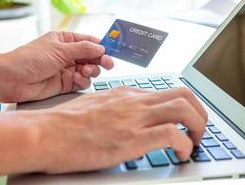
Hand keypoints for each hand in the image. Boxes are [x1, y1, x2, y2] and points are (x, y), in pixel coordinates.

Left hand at [6, 31, 113, 101]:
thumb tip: (101, 47)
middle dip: (100, 59)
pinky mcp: (66, 83)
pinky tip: (76, 78)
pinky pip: (82, 81)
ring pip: (89, 70)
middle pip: (91, 56)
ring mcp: (67, 69)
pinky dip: (82, 80)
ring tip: (85, 70)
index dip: (101, 45)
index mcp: (64, 40)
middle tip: (108, 64)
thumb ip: (83, 49)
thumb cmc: (32, 59)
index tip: (112, 50)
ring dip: (91, 70)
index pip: (88, 41)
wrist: (14, 79)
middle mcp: (67, 55)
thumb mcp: (60, 49)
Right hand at [32, 87, 207, 173]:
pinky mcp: (131, 138)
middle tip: (196, 129)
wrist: (46, 132)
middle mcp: (133, 101)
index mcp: (124, 94)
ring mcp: (133, 118)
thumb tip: (124, 119)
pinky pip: (172, 135)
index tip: (182, 121)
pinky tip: (180, 154)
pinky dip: (185, 145)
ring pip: (184, 109)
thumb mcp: (94, 107)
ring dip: (198, 126)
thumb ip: (114, 109)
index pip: (164, 92)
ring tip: (194, 142)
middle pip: (182, 94)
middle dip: (198, 112)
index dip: (181, 106)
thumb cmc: (64, 123)